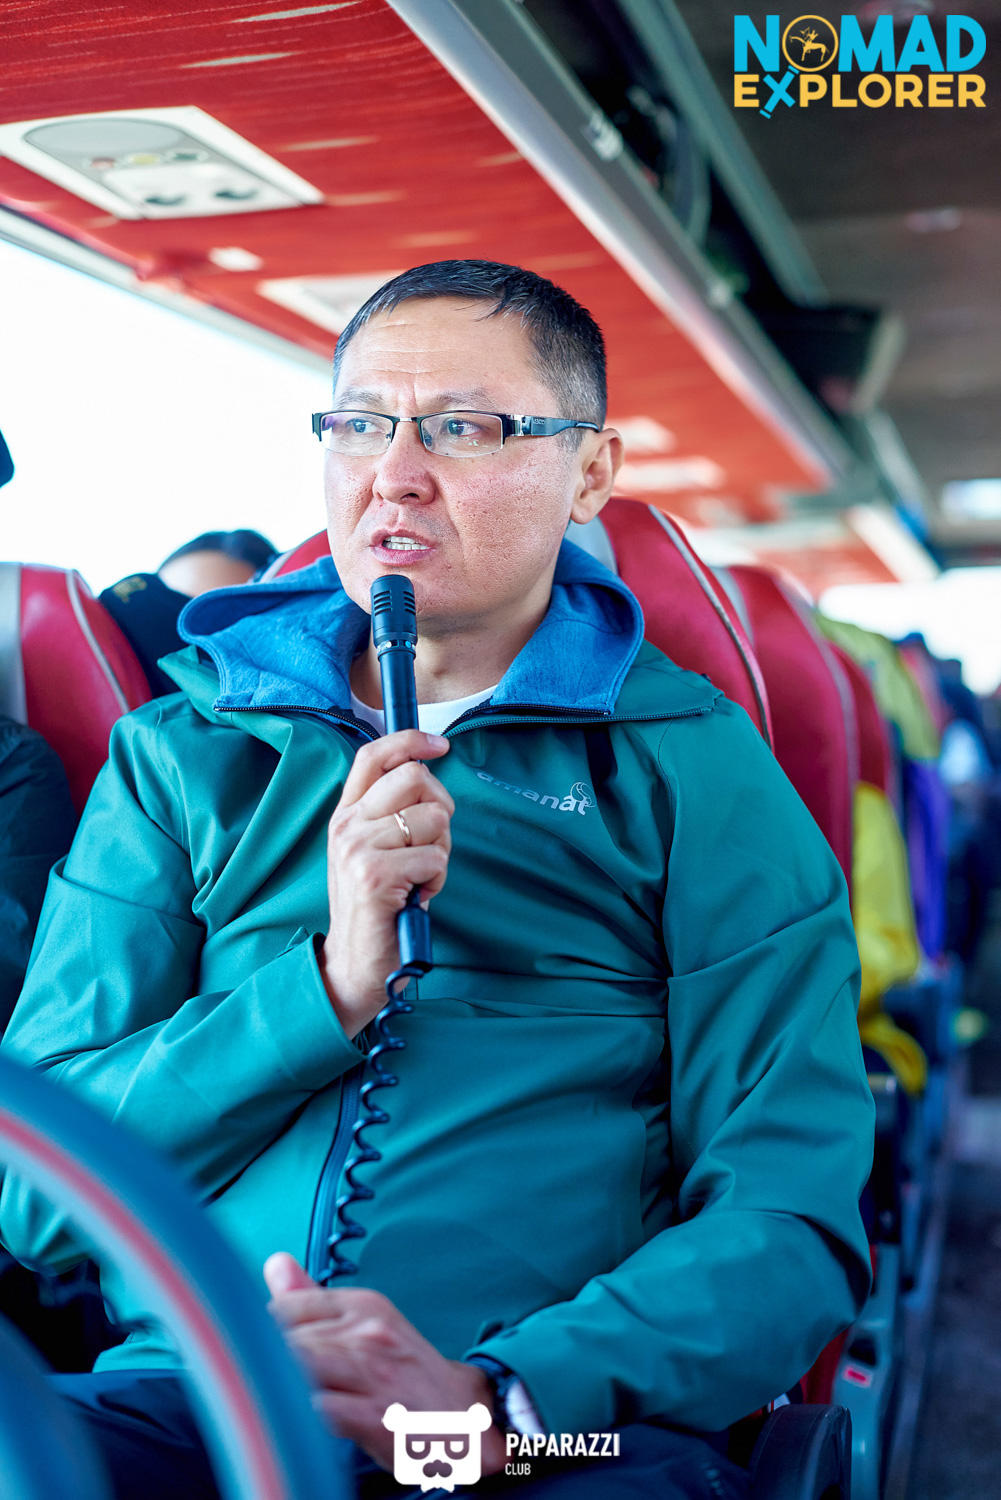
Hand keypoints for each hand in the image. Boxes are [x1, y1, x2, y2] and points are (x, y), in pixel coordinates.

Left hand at [264, 1254, 507, 1475]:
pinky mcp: (374, 1415)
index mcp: (364, 1305)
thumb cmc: (407, 1373)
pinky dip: (299, 1415)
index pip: (291, 1306)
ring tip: (264, 1398)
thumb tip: (274, 1264)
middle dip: (265, 1362)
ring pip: (300, 1368)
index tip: (252, 1351)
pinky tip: (290, 1419)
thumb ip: (314, 1299)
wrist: (465, 1417)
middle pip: (289, 1339)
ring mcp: (373, 1372)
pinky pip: (319, 1410)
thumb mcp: (367, 1324)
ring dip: (277, 1386)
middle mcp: (368, 1331)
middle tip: (251, 1380)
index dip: (264, 1333)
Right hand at [320, 729, 452, 1036]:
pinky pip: (436, 859)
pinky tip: (416, 897)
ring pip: (434, 819)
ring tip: (418, 877)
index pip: (373, 755)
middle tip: (430, 843)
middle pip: (414, 778)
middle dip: (440, 808)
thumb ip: (391, 812)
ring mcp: (358, 849)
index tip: (440, 745)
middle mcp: (347, 826)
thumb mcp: (373, 849)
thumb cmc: (377, 906)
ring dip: (440, 852)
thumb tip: (427, 771)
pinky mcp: (375, 876)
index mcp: (346, 814)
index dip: (410, 741)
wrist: (354, 964)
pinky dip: (437, 881)